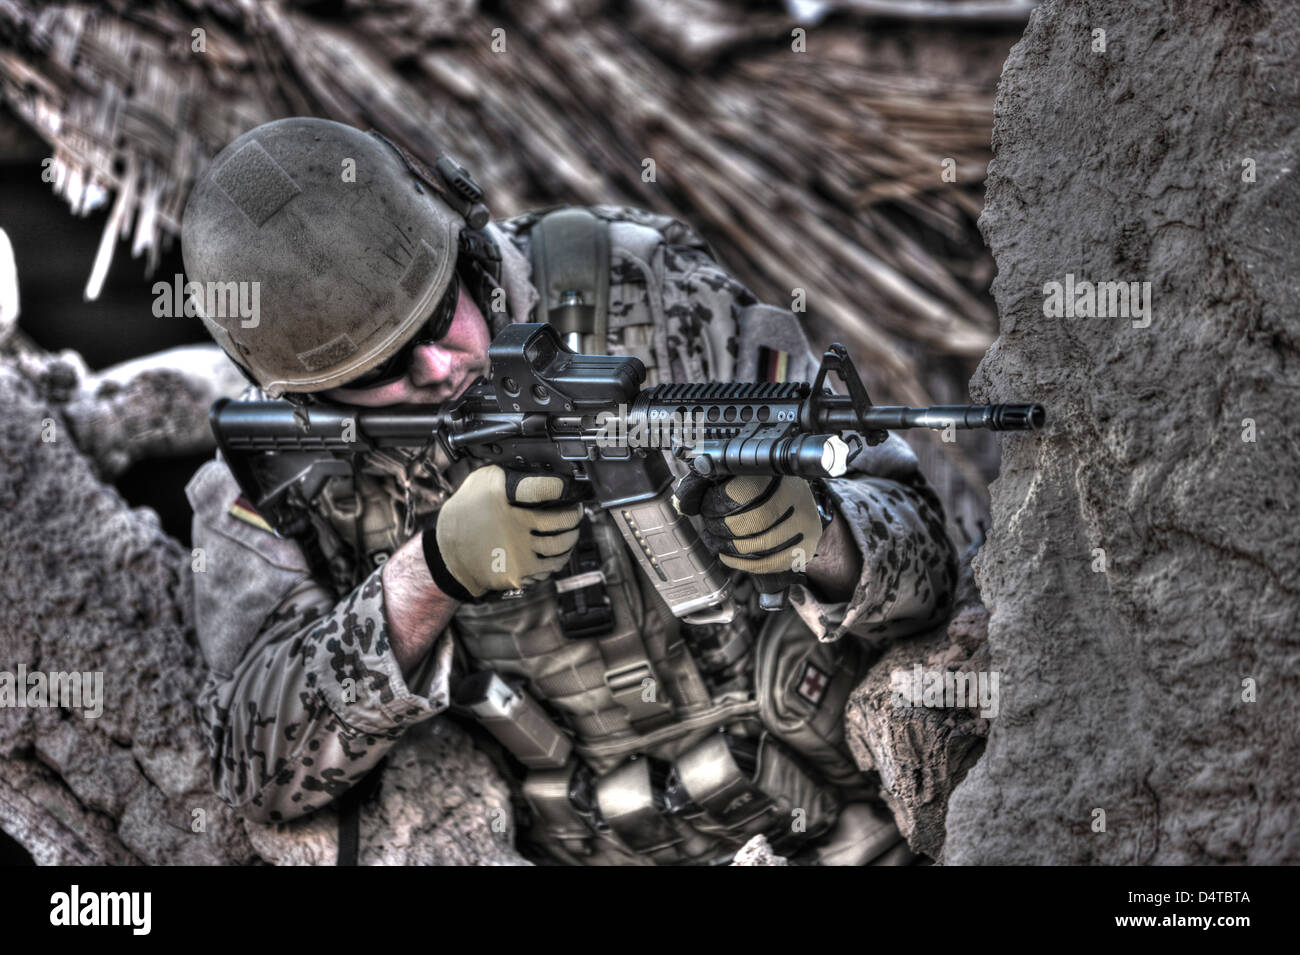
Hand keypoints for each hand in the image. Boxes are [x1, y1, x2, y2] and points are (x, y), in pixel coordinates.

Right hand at [423, 465, 582, 597]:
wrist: (448, 552)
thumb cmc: (468, 512)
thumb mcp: (482, 481)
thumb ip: (510, 474)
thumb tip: (540, 470)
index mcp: (504, 499)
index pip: (543, 489)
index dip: (560, 486)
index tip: (568, 487)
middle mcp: (513, 527)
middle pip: (563, 520)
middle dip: (575, 515)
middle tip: (576, 511)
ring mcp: (517, 552)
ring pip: (560, 546)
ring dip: (571, 537)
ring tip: (571, 531)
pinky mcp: (519, 573)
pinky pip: (549, 567)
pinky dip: (557, 558)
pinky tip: (556, 550)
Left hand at [673, 473, 824, 575]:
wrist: (798, 497)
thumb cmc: (760, 485)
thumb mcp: (738, 474)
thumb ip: (710, 483)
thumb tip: (683, 503)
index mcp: (774, 474)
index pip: (738, 495)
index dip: (714, 506)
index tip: (707, 508)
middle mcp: (794, 497)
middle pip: (747, 524)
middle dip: (720, 530)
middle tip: (710, 528)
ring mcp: (803, 525)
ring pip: (757, 546)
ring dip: (728, 548)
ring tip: (718, 542)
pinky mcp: (804, 547)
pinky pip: (769, 564)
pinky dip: (743, 564)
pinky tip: (730, 556)